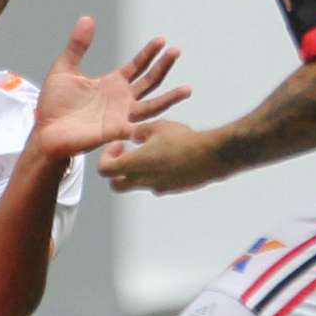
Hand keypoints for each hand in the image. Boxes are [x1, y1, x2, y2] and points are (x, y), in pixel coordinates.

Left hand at [29, 16, 188, 160]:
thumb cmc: (54, 105)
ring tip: (187, 89)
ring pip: (152, 106)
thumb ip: (77, 46)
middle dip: (163, 67)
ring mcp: (121, 116)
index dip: (149, 53)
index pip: (136, 66)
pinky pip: (138, 128)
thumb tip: (87, 18)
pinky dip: (151, 126)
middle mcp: (121, 100)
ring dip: (169, 98)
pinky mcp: (115, 132)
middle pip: (149, 81)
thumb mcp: (64, 69)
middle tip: (176, 51)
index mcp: (112, 84)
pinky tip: (165, 121)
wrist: (46, 132)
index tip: (161, 40)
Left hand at [98, 120, 226, 194]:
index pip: (105, 169)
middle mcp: (142, 180)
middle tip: (127, 155)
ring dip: (137, 171)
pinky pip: (155, 185)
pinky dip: (154, 175)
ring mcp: (157, 187)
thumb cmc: (184, 140)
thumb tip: (135, 135)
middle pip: (116, 184)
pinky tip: (167, 160)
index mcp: (134, 165)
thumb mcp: (158, 126)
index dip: (107, 156)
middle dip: (117, 171)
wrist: (211, 155)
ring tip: (151, 153)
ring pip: (137, 185)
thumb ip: (140, 131)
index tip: (119, 145)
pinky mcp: (171, 189)